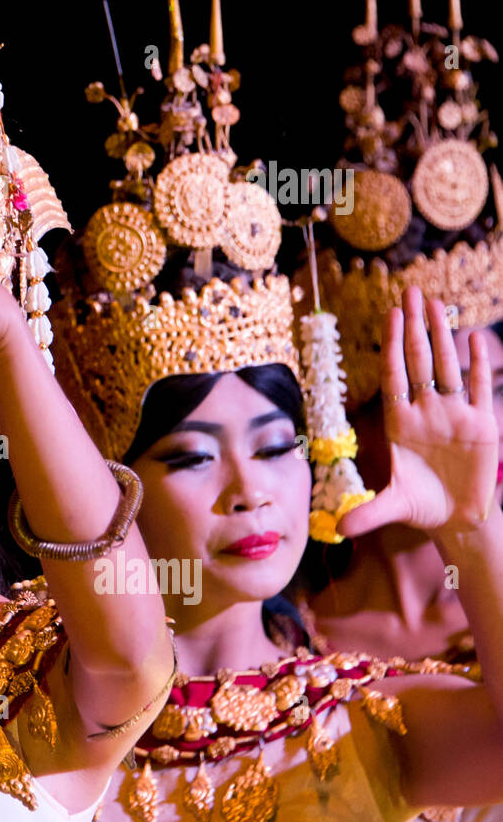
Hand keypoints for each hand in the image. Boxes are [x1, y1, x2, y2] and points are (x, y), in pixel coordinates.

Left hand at [339, 285, 499, 540]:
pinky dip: (479, 364)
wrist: (457, 518)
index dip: (392, 346)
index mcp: (401, 422)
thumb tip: (338, 530)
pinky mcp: (483, 424)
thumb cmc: (421, 507)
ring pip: (448, 366)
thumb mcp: (392, 509)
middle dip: (414, 327)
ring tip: (436, 303)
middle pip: (420, 361)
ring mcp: (455, 414)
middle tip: (409, 292)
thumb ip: (367, 515)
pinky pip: (479, 388)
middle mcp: (427, 411)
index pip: (394, 376)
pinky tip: (476, 338)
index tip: (388, 316)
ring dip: (443, 335)